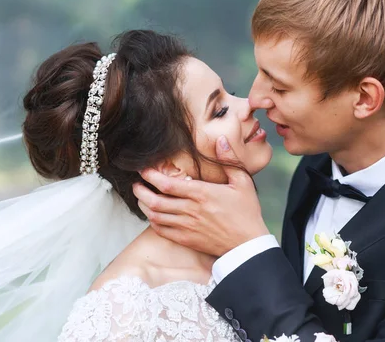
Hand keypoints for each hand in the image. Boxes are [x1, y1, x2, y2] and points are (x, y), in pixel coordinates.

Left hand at [133, 136, 269, 256]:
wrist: (248, 244)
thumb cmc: (247, 212)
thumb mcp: (243, 182)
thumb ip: (230, 159)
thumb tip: (220, 140)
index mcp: (202, 194)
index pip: (168, 184)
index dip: (151, 176)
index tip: (144, 169)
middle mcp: (191, 210)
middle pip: (155, 201)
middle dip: (140, 191)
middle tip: (136, 184)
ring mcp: (187, 227)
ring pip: (155, 216)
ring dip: (144, 206)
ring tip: (141, 197)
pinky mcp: (187, 240)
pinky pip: (162, 231)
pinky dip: (153, 222)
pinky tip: (153, 215)